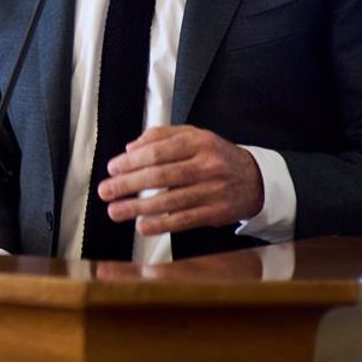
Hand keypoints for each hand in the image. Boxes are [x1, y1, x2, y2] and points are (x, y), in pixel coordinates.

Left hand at [95, 125, 262, 236]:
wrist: (255, 180)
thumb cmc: (217, 157)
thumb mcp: (194, 136)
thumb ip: (161, 136)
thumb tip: (131, 148)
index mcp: (198, 142)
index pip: (158, 151)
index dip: (131, 161)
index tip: (113, 169)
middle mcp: (206, 165)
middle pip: (159, 176)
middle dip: (127, 184)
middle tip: (106, 191)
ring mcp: (212, 190)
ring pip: (168, 200)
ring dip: (137, 207)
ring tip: (116, 210)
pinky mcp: (215, 212)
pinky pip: (183, 220)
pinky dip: (160, 224)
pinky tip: (142, 226)